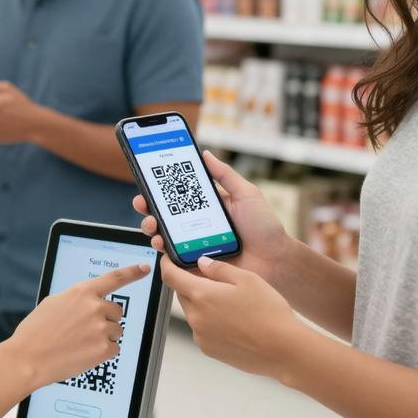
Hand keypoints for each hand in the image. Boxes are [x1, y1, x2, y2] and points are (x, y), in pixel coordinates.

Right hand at [10, 263, 151, 387]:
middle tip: (85, 330)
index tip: (144, 268)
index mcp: (82, 292)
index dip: (132, 272)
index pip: (115, 277)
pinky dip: (102, 353)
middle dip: (106, 319)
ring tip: (80, 343)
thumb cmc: (36, 332)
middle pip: (117, 311)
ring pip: (116, 331)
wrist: (27, 358)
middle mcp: (95, 307)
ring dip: (104, 337)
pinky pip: (114, 348)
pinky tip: (83, 353)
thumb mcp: (54, 303)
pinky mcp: (103, 349)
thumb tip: (89, 301)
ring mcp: (101, 328)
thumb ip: (77, 299)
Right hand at [133, 151, 292, 289]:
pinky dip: (162, 250)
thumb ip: (225, 175)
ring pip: (164, 235)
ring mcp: (194, 245)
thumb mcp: (246, 194)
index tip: (148, 181)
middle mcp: (197, 225)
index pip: (179, 195)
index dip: (161, 189)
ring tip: (152, 225)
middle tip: (143, 203)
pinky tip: (161, 243)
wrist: (275, 260)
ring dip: (151, 228)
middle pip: (165, 215)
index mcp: (207, 207)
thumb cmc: (265, 227)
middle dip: (148, 207)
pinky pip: (172, 258)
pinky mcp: (195, 265)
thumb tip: (205, 153)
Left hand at [161, 254, 301, 378]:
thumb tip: (202, 264)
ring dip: (203, 304)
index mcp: (201, 295)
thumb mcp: (247, 279)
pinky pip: (203, 330)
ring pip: (194, 313)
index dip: (167, 265)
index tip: (168, 259)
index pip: (171, 277)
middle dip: (191, 284)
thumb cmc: (267, 311)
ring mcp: (201, 337)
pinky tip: (234, 321)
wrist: (282, 350)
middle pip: (183, 294)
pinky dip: (211, 321)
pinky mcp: (209, 350)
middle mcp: (196, 317)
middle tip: (210, 278)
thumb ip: (220, 269)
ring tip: (231, 303)